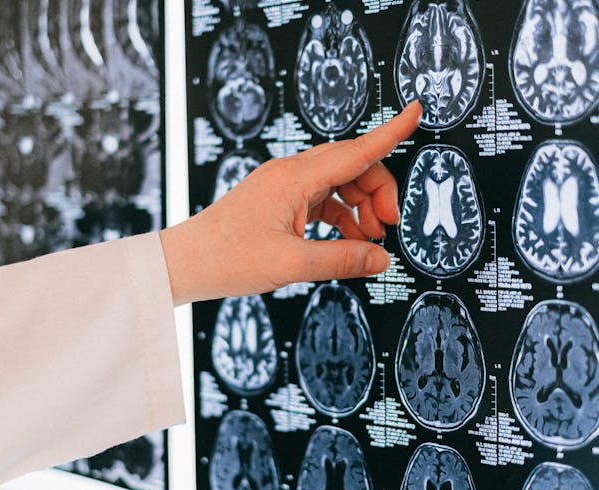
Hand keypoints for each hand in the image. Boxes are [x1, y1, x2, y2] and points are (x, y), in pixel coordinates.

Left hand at [160, 100, 421, 305]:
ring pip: (337, 185)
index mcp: (293, 178)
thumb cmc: (226, 258)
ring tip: (370, 239)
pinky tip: (347, 241)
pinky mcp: (279, 203)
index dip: (389, 134)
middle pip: (350, 167)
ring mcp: (284, 188)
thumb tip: (380, 259)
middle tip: (388, 225)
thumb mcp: (290, 263)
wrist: (186, 263)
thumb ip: (341, 259)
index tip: (415, 113)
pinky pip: (321, 202)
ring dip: (359, 207)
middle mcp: (290, 175)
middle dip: (377, 191)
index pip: (354, 151)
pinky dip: (340, 218)